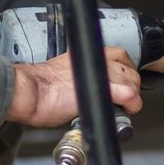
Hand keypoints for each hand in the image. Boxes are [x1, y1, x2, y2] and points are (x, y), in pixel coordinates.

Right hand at [7, 47, 141, 126]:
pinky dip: (132, 104)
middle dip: (131, 86)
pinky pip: (129, 95)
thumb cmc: (40, 87)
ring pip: (132, 83)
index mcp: (87, 54)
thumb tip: (92, 87)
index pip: (121, 56)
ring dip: (132, 97)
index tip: (124, 82)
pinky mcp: (102, 90)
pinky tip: (126, 110)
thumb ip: (81, 75)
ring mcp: (101, 74)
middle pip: (130, 70)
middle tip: (123, 100)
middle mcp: (96, 60)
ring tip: (122, 107)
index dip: (126, 71)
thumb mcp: (65, 72)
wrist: (30, 92)